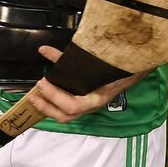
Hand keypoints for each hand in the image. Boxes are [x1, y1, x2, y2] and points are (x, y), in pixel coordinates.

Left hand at [27, 46, 144, 122]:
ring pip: (67, 116)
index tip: (43, 82)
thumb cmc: (116, 66)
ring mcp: (90, 106)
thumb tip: (44, 50)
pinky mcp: (87, 103)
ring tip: (37, 97)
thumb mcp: (94, 61)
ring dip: (49, 108)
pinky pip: (69, 110)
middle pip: (67, 116)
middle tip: (34, 94)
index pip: (74, 105)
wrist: (133, 70)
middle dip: (47, 107)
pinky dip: (55, 104)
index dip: (55, 96)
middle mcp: (93, 105)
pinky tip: (46, 96)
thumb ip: (67, 57)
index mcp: (98, 96)